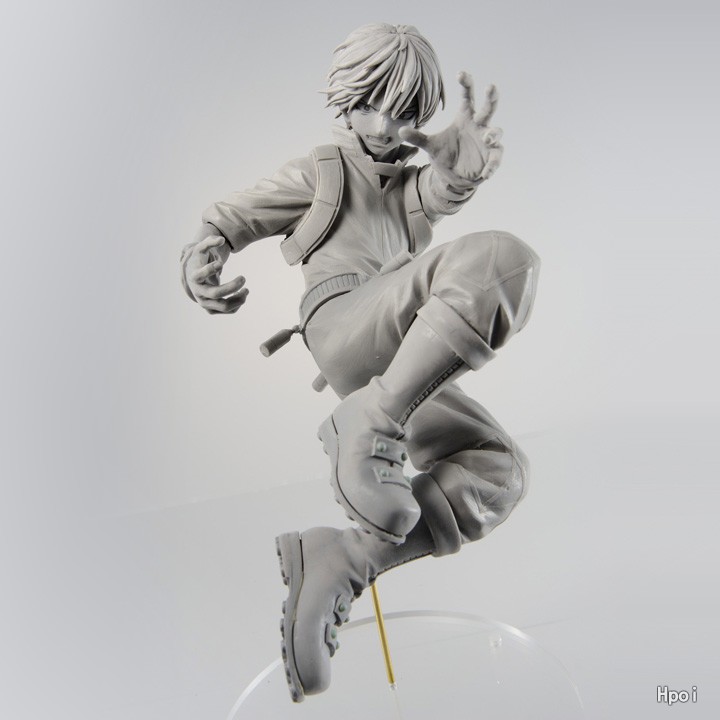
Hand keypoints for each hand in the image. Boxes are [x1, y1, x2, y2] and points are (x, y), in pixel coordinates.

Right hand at [181, 234, 248, 313]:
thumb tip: (221, 239)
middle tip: (243, 277)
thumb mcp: (201, 248)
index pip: (199, 276)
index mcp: (194, 277)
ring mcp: (204, 303)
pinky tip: (242, 294)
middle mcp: (198, 292)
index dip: (210, 269)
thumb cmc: (199, 261)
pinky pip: (227, 311)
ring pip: (223, 306)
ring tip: (247, 289)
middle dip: (232, 286)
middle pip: (216, 293)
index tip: (220, 263)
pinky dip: (237, 304)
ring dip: (238, 298)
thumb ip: (210, 241)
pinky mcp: (211, 310)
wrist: (193, 278)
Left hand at [399, 72, 503, 186]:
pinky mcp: (492, 157)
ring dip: (493, 134)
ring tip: (487, 138)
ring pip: (496, 132)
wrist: (453, 176)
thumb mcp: (430, 146)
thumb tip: (400, 130)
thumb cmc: (445, 154)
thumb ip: (418, 138)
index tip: (460, 73)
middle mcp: (479, 126)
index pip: (468, 96)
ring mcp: (487, 141)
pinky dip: (492, 165)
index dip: (466, 84)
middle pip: (488, 108)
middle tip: (490, 86)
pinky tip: (485, 173)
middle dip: (491, 97)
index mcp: (465, 117)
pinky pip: (496, 158)